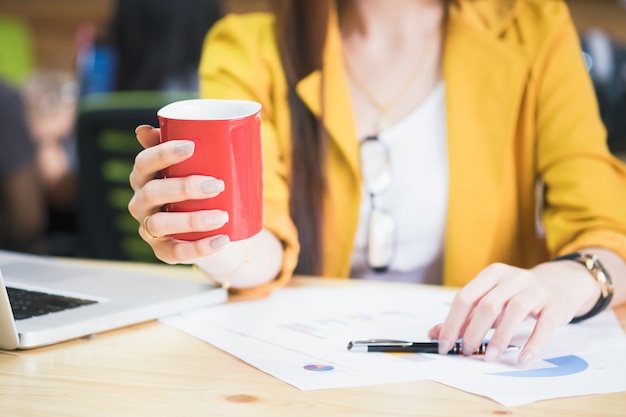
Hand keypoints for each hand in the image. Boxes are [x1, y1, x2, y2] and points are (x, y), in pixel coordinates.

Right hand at [128, 125, 229, 263]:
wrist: (207, 224)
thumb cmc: (196, 186)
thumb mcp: (193, 165)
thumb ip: (184, 143)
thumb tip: (152, 125)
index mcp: (144, 177)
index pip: (144, 162)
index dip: (163, 153)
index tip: (192, 146)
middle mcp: (140, 202)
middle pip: (153, 192)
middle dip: (184, 187)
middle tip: (218, 184)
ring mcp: (149, 229)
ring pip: (160, 225)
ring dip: (191, 219)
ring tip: (221, 216)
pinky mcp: (162, 251)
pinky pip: (175, 254)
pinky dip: (199, 249)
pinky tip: (221, 240)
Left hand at [428, 261, 598, 366]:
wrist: (560, 283)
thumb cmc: (518, 294)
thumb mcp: (490, 299)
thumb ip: (465, 316)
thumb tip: (436, 333)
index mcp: (491, 274)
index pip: (465, 297)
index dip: (452, 323)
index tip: (445, 345)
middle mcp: (512, 278)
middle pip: (487, 305)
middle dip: (473, 332)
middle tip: (466, 351)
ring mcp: (535, 290)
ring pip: (513, 311)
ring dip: (499, 338)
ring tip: (489, 357)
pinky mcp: (554, 305)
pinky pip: (543, 325)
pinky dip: (532, 344)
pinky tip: (522, 359)